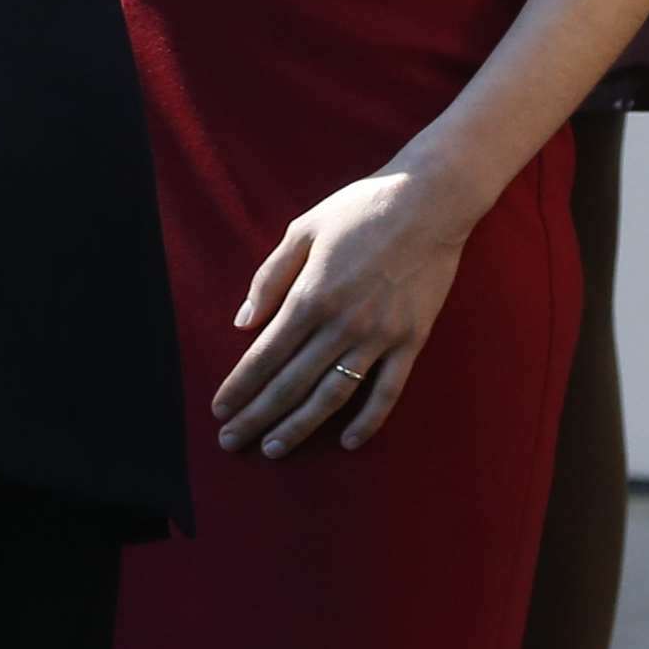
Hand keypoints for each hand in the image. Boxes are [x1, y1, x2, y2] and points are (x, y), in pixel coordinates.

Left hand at [215, 162, 476, 455]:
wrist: (429, 200)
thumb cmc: (361, 208)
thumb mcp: (304, 229)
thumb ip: (270, 277)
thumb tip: (243, 324)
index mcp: (311, 295)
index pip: (264, 356)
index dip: (239, 387)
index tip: (219, 409)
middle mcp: (341, 324)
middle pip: (290, 384)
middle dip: (257, 417)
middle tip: (232, 441)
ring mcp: (379, 336)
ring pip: (332, 397)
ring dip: (299, 427)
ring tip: (274, 449)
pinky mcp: (411, 341)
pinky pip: (387, 392)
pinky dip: (368, 421)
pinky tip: (349, 442)